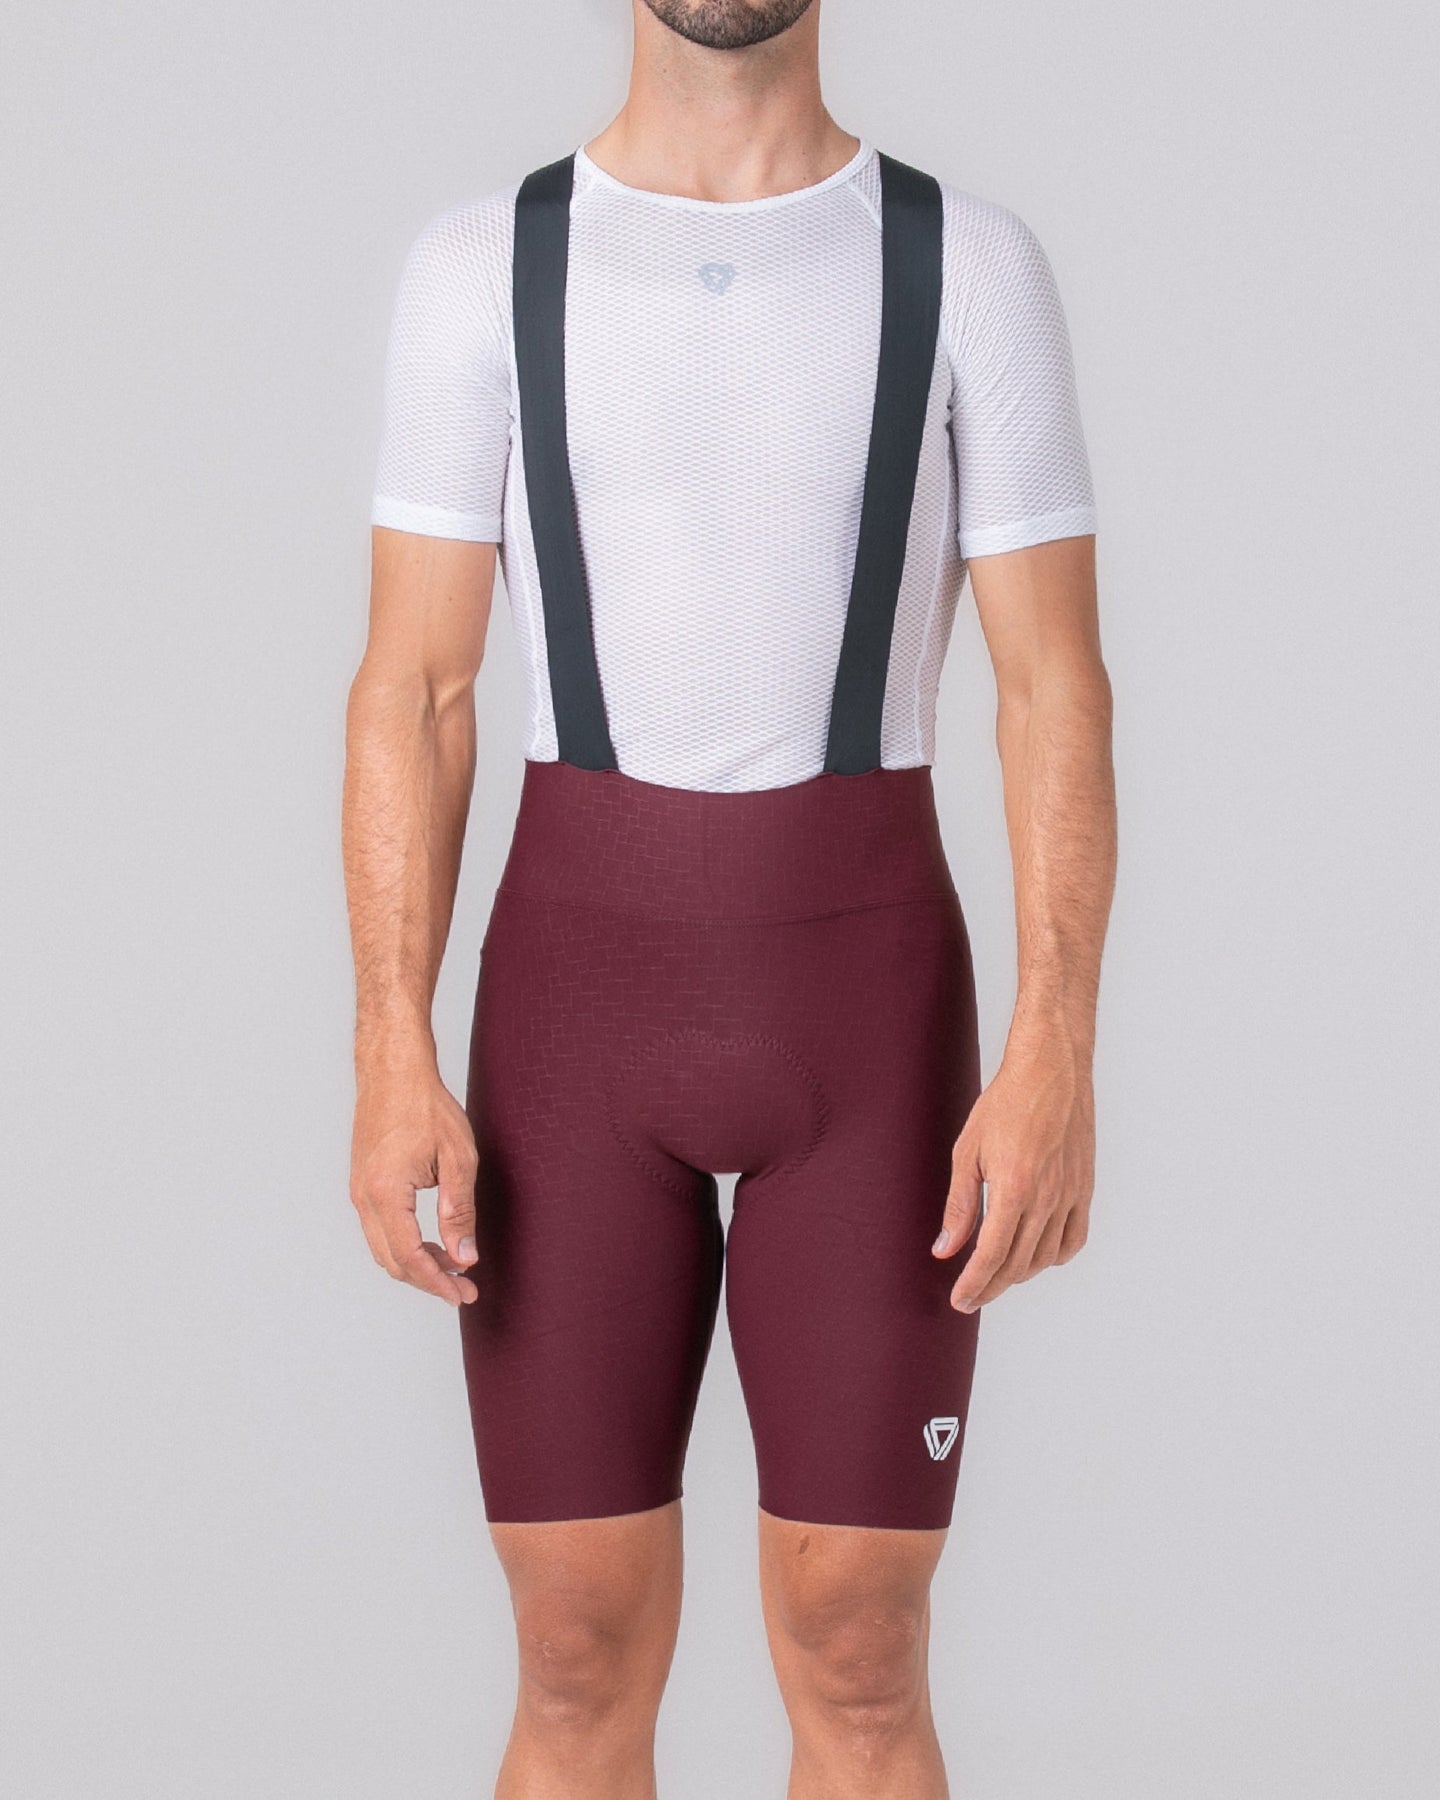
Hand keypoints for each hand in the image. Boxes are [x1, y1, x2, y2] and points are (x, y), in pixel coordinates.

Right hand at [349, 1063, 479, 1306]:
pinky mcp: (362, 1184)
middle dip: (429, 1281)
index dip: (438, 1282)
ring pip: (384, 1249)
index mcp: (385, 1193)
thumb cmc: (425, 1106)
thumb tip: (464, 1257)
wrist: (393, 1071)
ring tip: (454, 1266)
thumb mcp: (457, 1158)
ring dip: (417, 1264)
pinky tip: (433, 1241)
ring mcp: (359, 1192)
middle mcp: (364, 1198)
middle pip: (392, 1262)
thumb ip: (459, 1211)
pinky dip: (406, 1244)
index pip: (410, 1257)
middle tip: (464, 1288)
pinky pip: (380, 1230)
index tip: (463, 1294)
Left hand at [931, 1045, 1093, 1311]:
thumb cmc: (1005, 1103)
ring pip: (1045, 1257)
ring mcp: (1070, 1196)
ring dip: (1019, 1274)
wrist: (1052, 1071)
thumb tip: (945, 1250)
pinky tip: (1037, 1256)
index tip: (960, 1300)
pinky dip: (1054, 1256)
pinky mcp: (1085, 1189)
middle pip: (1018, 1264)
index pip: (991, 1256)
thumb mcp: (967, 1151)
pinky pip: (1074, 1239)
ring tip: (996, 1274)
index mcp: (1014, 1189)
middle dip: (991, 1286)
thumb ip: (958, 1205)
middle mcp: (1047, 1199)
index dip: (974, 1284)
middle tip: (970, 1296)